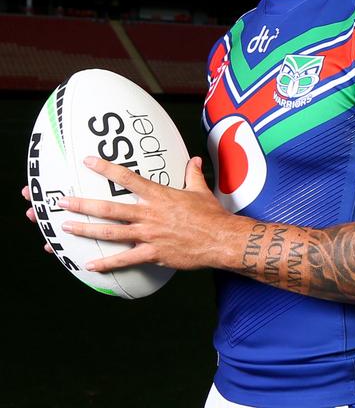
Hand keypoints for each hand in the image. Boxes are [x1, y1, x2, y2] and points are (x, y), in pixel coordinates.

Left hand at [56, 156, 242, 271]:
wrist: (222, 239)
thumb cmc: (212, 216)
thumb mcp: (201, 191)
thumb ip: (192, 175)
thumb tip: (193, 160)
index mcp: (159, 196)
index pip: (127, 178)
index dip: (106, 169)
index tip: (88, 162)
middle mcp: (149, 214)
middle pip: (109, 208)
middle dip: (83, 205)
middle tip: (62, 202)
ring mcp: (149, 234)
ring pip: (110, 233)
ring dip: (86, 231)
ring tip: (66, 229)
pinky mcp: (153, 253)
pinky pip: (124, 259)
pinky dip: (106, 263)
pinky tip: (90, 265)